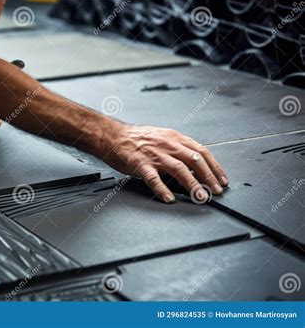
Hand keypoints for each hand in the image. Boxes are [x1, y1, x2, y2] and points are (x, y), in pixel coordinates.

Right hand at [103, 124, 227, 203]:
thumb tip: (195, 166)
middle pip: (194, 160)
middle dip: (209, 177)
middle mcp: (167, 145)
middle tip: (216, 191)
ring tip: (200, 196)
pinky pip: (154, 179)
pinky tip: (169, 198)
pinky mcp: (140, 164)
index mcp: (175, 138)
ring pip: (179, 169)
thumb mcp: (163, 138)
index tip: (221, 179)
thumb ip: (178, 149)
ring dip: (193, 184)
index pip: (201, 151)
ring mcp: (154, 155)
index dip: (214, 167)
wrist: (114, 136)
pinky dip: (163, 189)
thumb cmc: (137, 139)